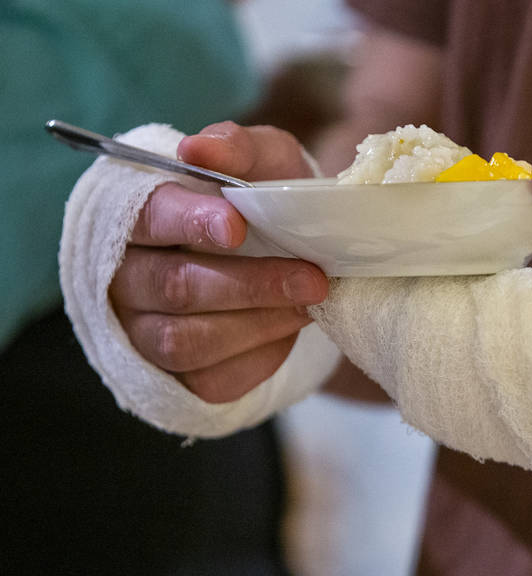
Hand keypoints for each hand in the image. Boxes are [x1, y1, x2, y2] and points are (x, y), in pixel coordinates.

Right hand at [109, 122, 328, 401]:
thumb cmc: (263, 201)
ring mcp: (144, 331)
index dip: (189, 222)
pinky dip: (260, 355)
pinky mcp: (177, 378)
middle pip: (174, 287)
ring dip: (260, 322)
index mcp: (138, 215)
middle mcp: (127, 277)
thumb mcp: (264, 163)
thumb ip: (238, 148)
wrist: (290, 253)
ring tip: (309, 301)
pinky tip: (289, 328)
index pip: (150, 217)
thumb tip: (201, 149)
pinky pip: (212, 379)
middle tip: (313, 277)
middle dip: (252, 283)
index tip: (237, 225)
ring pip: (187, 340)